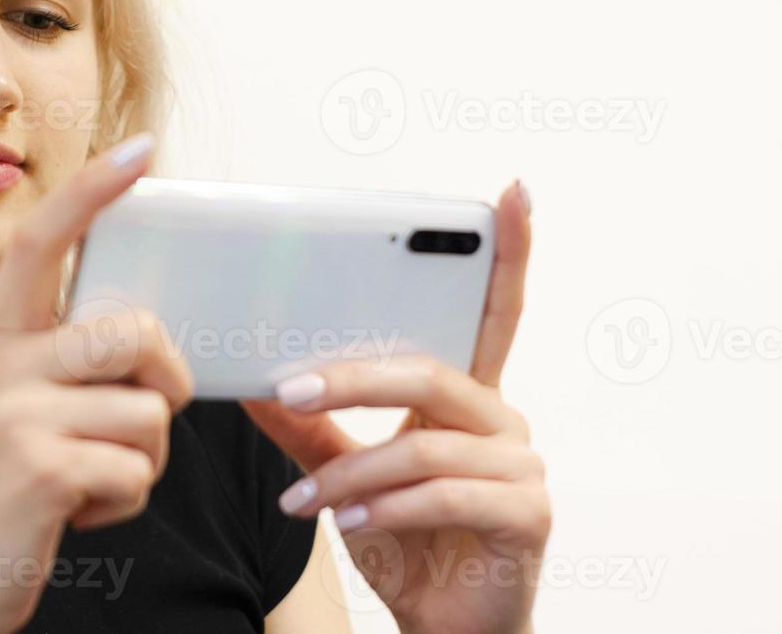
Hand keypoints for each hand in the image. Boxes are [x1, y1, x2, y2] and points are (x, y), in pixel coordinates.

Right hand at [0, 133, 194, 633]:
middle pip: (135, 333)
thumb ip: (64, 362)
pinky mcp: (36, 470)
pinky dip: (125, 503)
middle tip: (137, 423)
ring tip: (90, 479)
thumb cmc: (0, 494)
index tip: (142, 150)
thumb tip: (145, 332)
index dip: (92, 192)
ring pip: (149, 411)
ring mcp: (11, 416)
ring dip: (143, 460)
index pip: (42, 242)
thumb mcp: (14, 410)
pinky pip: (136, 471)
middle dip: (166, 384)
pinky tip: (76, 514)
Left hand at [242, 181, 545, 633]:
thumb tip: (254, 382)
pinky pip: (445, 493)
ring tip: (303, 502)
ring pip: (425, 441)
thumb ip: (312, 426)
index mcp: (469, 396)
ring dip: (351, 471)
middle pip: (431, 371)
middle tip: (286, 384)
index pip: (495, 310)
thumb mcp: (347, 477)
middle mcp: (503, 419)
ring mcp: (523, 467)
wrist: (444, 628)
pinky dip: (386, 507)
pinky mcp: (527, 515)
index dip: (510, 251)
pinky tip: (347, 524)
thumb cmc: (408, 544)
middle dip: (352, 377)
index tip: (513, 191)